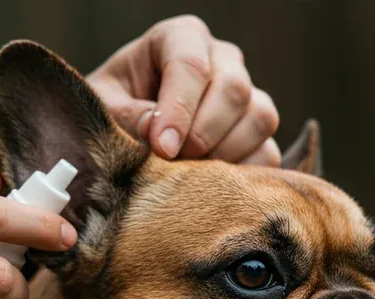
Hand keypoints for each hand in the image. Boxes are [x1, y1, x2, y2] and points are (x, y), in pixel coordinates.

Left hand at [86, 15, 281, 166]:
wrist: (125, 125)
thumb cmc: (114, 106)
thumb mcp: (105, 106)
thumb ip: (127, 118)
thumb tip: (162, 138)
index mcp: (180, 38)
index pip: (191, 65)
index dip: (178, 109)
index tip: (161, 148)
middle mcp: (221, 58)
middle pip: (234, 89)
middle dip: (202, 134)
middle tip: (172, 162)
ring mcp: (246, 92)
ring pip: (260, 117)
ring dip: (225, 154)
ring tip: (189, 173)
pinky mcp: (256, 130)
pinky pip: (268, 152)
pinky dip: (244, 174)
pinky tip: (210, 183)